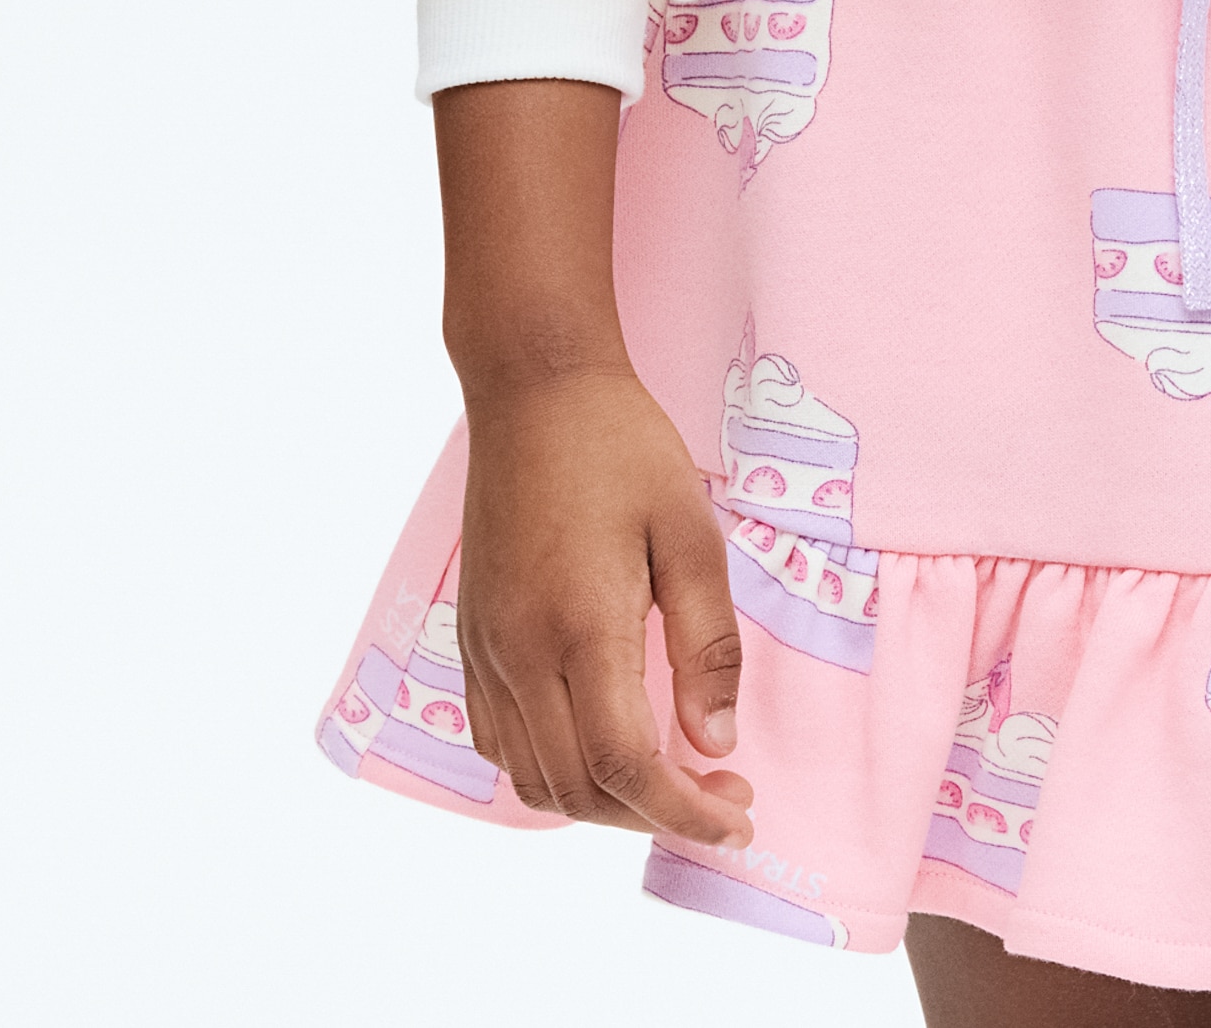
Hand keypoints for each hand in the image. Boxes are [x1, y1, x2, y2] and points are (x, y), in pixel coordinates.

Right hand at [453, 361, 751, 844]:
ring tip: (668, 778)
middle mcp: (521, 654)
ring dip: (602, 803)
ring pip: (534, 779)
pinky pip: (499, 742)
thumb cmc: (622, 447)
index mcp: (581, 628)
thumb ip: (708, 645)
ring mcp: (485, 651)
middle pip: (579, 790)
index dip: (686, 814)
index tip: (739, 819)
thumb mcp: (691, 532)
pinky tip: (600, 745)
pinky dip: (551, 771)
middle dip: (654, 816)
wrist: (534, 391)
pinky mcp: (471, 640)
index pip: (627, 768)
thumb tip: (716, 743)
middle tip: (723, 793)